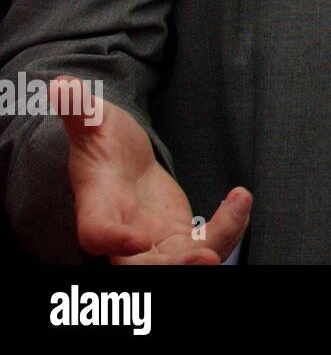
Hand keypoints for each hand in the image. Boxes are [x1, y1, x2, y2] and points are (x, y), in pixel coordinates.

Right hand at [53, 76, 250, 263]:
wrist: (121, 160)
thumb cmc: (102, 141)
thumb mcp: (93, 121)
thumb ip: (80, 110)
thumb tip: (64, 87)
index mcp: (96, 208)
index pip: (97, 235)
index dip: (114, 241)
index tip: (138, 238)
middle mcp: (124, 236)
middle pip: (143, 269)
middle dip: (175, 268)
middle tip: (205, 256)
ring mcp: (153, 243)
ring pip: (182, 263)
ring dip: (216, 245)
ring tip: (239, 204)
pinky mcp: (178, 238)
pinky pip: (206, 247)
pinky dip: (229, 230)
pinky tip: (241, 200)